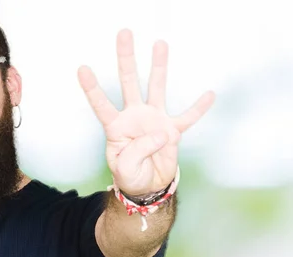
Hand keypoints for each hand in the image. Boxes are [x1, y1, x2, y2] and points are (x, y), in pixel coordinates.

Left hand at [78, 29, 214, 195]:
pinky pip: (188, 118)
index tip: (82, 68)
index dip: (92, 88)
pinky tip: (210, 94)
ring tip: (160, 44)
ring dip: (159, 67)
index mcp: (116, 127)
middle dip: (126, 58)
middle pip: (128, 83)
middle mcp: (134, 117)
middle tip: (124, 33)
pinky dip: (199, 108)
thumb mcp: (125, 169)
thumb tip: (160, 133)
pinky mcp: (172, 131)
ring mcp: (153, 121)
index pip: (102, 105)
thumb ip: (138, 151)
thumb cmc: (130, 175)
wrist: (147, 186)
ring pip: (156, 88)